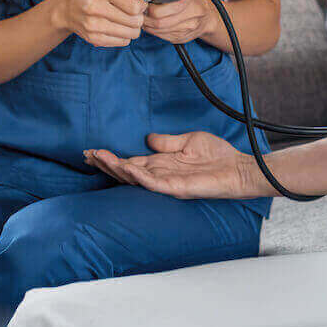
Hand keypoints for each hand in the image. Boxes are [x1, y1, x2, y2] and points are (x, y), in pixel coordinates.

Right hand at [55, 0, 147, 47]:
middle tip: (134, 13)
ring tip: (128, 21)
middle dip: (139, 17)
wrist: (69, 8)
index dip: (142, 6)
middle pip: (135, 21)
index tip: (139, 4)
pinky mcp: (94, 38)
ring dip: (134, 28)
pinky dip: (125, 36)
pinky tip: (119, 27)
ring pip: (131, 33)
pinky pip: (123, 42)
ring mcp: (93, 24)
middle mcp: (95, 6)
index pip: (134, 6)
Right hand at [84, 132, 264, 198]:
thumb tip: (148, 137)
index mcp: (162, 163)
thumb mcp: (189, 140)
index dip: (113, 158)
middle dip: (107, 164)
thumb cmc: (218, 156)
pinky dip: (139, 176)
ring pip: (135, 178)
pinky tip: (126, 168)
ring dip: (116, 169)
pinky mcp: (177, 188)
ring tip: (99, 159)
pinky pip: (153, 183)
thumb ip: (167, 141)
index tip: (94, 151)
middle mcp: (161, 174)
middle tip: (87, 154)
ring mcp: (167, 182)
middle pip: (127, 171)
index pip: (131, 161)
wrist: (239, 168)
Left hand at [143, 0, 216, 45]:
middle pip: (159, 23)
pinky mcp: (180, 39)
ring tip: (144, 17)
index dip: (149, 8)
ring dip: (148, 25)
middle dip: (146, 18)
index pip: (162, 11)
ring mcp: (185, 32)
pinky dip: (153, 31)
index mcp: (190, 4)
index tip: (144, 3)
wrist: (209, 17)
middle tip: (140, 12)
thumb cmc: (196, 2)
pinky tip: (152, 25)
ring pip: (159, 31)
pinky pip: (162, 37)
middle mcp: (189, 20)